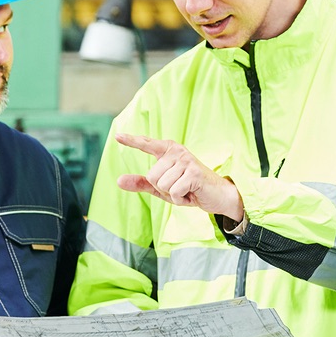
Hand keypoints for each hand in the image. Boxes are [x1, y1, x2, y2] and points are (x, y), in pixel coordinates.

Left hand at [115, 133, 244, 222]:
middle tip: (179, 187)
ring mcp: (186, 161)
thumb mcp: (162, 188)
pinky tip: (191, 194)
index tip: (117, 136)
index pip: (147, 144)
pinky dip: (180, 199)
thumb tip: (118, 180)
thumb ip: (142, 183)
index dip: (132, 141)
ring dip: (172, 195)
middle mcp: (177, 152)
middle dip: (163, 189)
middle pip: (152, 176)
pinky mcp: (193, 172)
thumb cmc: (189, 189)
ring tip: (186, 190)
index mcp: (168, 151)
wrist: (217, 196)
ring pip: (162, 185)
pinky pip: (173, 192)